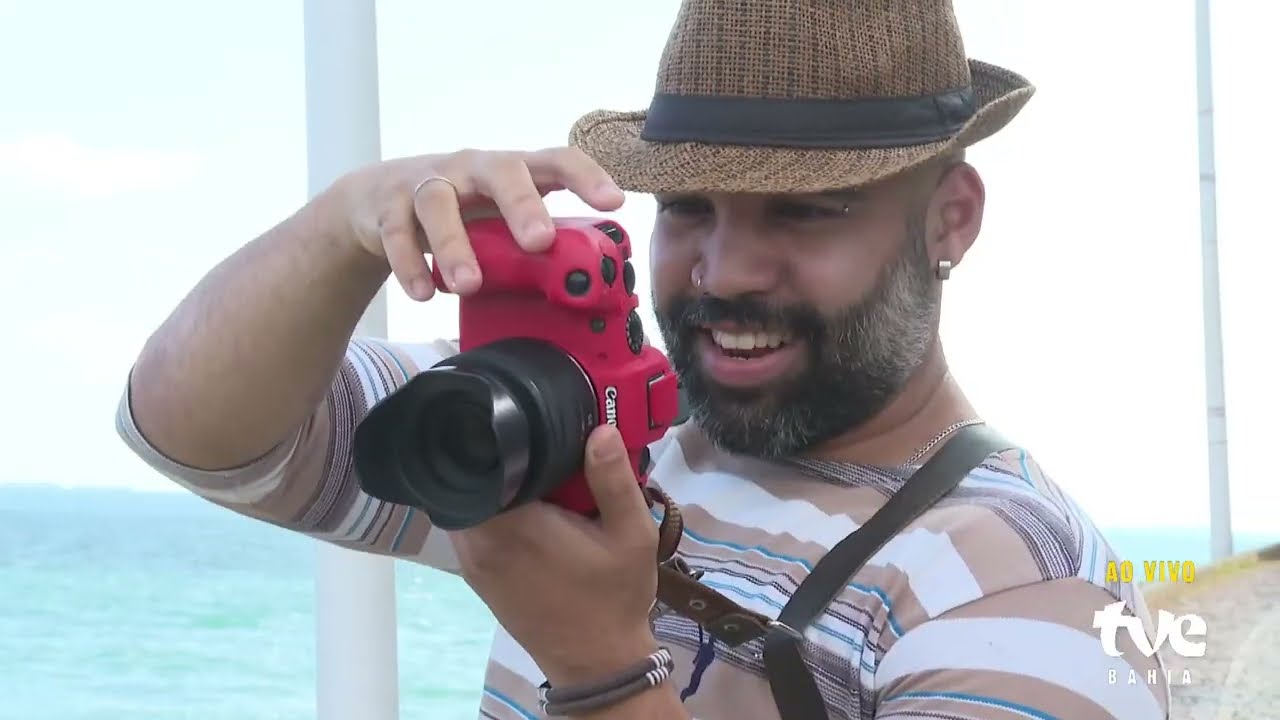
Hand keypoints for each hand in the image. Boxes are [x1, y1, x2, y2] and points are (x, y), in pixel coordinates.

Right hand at [323, 147, 624, 300]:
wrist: (376, 198)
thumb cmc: (459, 208)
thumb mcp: (499, 217)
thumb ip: (534, 240)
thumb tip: (583, 283)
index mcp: (511, 171)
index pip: (556, 160)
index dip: (586, 177)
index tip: (613, 202)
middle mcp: (472, 168)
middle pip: (500, 172)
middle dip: (521, 205)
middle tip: (539, 241)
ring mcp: (427, 183)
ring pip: (438, 203)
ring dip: (455, 245)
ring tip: (469, 285)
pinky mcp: (388, 206)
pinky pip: (396, 233)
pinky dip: (409, 264)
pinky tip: (424, 293)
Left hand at [449, 424, 659, 685]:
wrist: (597, 663)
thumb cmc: (613, 598)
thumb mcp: (631, 535)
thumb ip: (613, 480)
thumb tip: (598, 429)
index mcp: (512, 525)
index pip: (487, 461)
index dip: (505, 435)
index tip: (530, 420)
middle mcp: (479, 540)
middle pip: (475, 477)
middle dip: (504, 458)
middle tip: (539, 442)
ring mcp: (471, 561)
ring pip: (472, 500)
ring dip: (498, 486)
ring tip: (535, 473)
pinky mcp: (475, 575)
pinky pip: (474, 525)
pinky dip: (494, 510)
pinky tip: (528, 507)